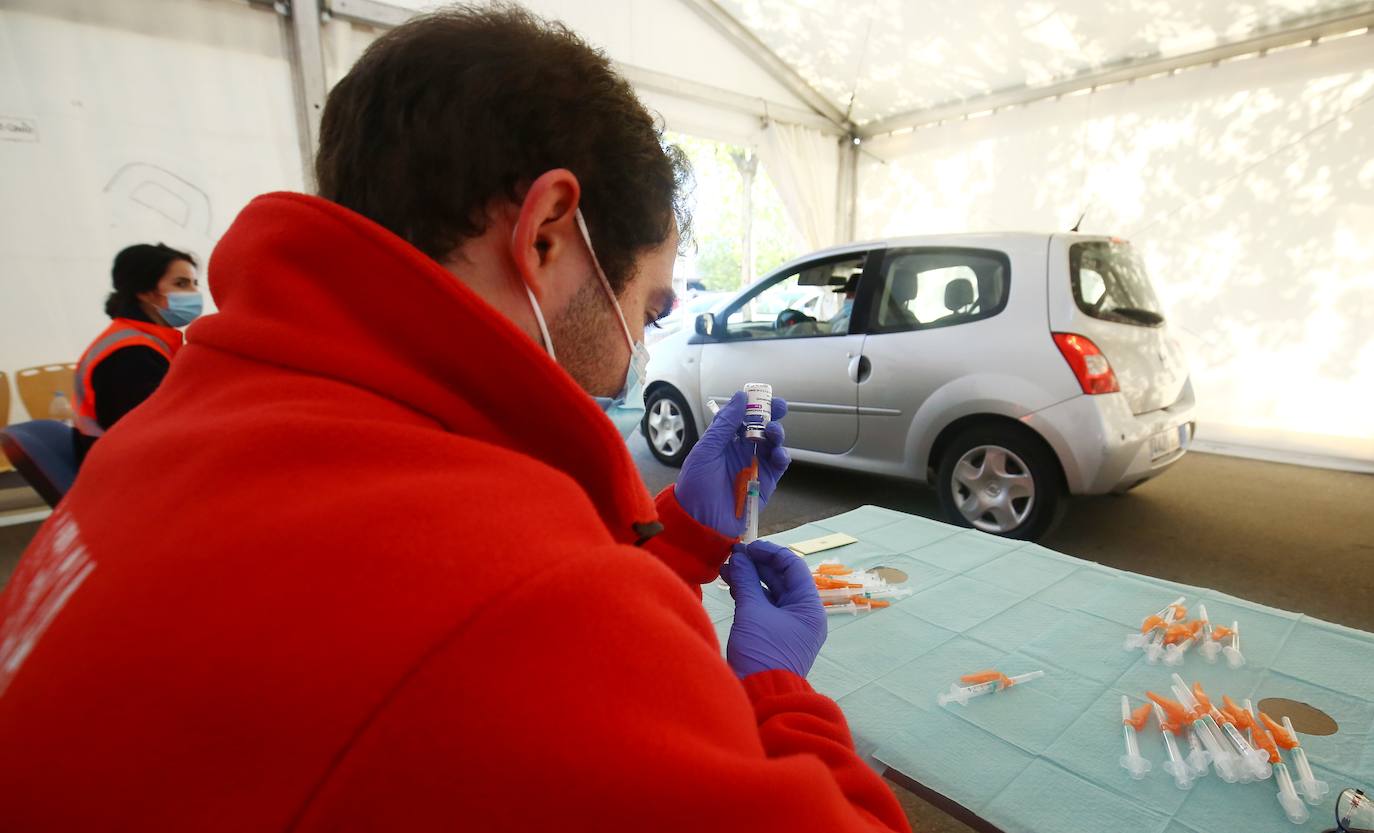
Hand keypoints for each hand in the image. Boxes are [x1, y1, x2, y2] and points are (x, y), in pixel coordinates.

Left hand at [675, 391, 789, 537]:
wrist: (699, 520)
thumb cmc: (696, 486)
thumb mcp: (706, 450)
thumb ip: (725, 424)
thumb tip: (740, 397)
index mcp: (725, 441)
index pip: (743, 417)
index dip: (754, 405)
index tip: (763, 395)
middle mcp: (741, 451)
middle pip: (762, 428)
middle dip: (772, 415)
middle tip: (778, 407)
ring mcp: (755, 466)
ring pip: (773, 444)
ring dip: (777, 434)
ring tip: (773, 432)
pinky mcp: (765, 483)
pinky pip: (778, 466)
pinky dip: (782, 456)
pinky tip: (778, 453)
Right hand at [721, 540, 825, 678]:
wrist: (761, 695)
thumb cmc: (762, 653)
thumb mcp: (753, 612)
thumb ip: (746, 581)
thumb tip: (739, 558)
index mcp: (808, 606)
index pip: (792, 566)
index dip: (769, 552)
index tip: (746, 547)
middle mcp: (803, 613)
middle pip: (781, 577)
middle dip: (756, 564)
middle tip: (732, 555)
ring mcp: (789, 624)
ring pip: (770, 591)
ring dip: (749, 578)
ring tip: (725, 568)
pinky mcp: (775, 633)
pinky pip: (764, 606)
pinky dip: (749, 594)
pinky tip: (731, 585)